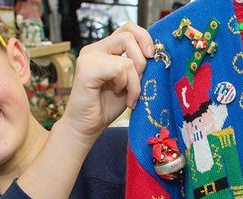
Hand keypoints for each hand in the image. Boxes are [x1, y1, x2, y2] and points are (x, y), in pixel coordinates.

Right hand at [59, 23, 153, 143]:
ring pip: (128, 58)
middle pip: (129, 35)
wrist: (87, 126)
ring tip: (127, 94)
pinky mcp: (87, 69)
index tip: (151, 56)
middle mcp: (95, 49)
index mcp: (104, 49)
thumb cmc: (107, 106)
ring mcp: (89, 57)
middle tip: (140, 80)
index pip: (128, 28)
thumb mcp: (129, 81)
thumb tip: (155, 54)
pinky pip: (120, 69)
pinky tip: (119, 95)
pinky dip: (127, 86)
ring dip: (135, 80)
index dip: (144, 38)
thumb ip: (138, 65)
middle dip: (143, 61)